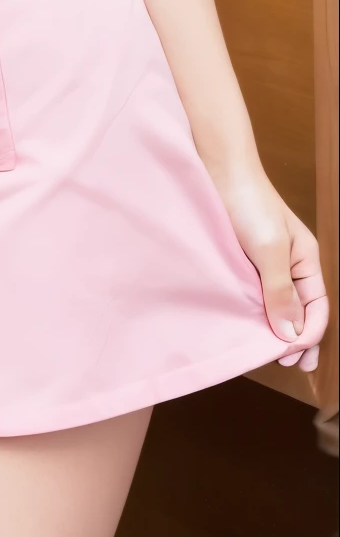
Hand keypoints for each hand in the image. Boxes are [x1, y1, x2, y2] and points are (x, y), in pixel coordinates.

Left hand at [214, 165, 327, 372]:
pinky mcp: (242, 261)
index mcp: (306, 261)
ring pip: (278, 304)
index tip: (293, 355)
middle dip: (299, 338)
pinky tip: (249, 328)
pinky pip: (255, 293)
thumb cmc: (249, 204)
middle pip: (301, 310)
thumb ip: (282, 292)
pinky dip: (257, 313)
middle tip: (289, 365)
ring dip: (278, 329)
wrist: (218, 171)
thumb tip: (293, 335)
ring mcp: (265, 263)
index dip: (310, 334)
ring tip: (272, 354)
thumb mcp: (271, 249)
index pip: (317, 307)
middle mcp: (289, 265)